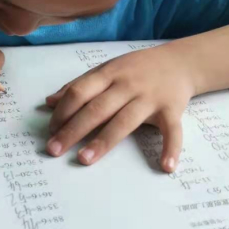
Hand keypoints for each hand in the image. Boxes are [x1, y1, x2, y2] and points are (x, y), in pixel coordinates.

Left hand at [45, 44, 195, 171]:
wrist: (180, 62)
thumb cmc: (137, 69)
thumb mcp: (107, 70)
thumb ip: (79, 85)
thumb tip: (49, 102)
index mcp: (109, 74)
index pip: (80, 92)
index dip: (63, 112)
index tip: (50, 131)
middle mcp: (128, 85)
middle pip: (97, 108)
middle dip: (73, 130)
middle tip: (54, 150)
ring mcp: (150, 97)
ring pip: (125, 121)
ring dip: (104, 141)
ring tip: (84, 159)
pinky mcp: (172, 110)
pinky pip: (172, 131)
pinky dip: (171, 148)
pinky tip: (166, 166)